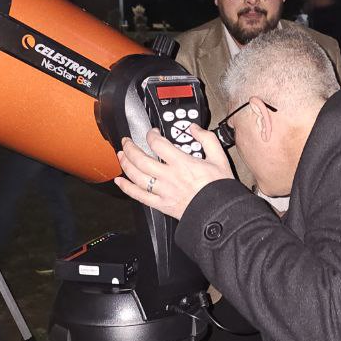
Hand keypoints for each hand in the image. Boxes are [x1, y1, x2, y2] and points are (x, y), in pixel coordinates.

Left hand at [115, 126, 232, 220]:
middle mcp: (169, 176)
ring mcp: (163, 191)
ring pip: (136, 176)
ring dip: (125, 164)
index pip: (158, 144)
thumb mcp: (219, 158)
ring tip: (121, 155)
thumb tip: (194, 128)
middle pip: (141, 159)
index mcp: (182, 163)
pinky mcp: (161, 204)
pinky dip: (127, 188)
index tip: (152, 133)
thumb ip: (207, 139)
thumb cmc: (220, 188)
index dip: (151, 135)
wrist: (220, 212)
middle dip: (130, 147)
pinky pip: (139, 196)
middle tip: (127, 141)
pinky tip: (120, 181)